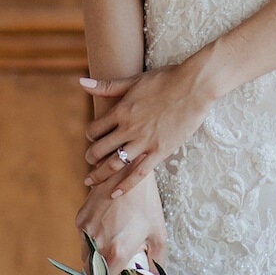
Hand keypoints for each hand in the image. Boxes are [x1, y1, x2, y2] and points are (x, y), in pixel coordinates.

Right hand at [79, 169, 167, 274]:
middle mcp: (97, 244)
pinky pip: (82, 238)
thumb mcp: (158, 233)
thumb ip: (157, 261)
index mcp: (117, 251)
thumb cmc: (146, 203)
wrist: (127, 172)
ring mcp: (86, 231)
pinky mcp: (80, 219)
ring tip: (111, 247)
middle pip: (92, 272)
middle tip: (114, 269)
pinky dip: (91, 239)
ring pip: (85, 255)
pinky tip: (106, 228)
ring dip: (95, 257)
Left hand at [80, 59, 215, 203]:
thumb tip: (81, 82)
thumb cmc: (165, 80)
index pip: (95, 129)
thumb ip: (107, 86)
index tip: (93, 139)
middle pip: (100, 149)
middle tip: (89, 162)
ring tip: (92, 181)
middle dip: (91, 157)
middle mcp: (129, 128)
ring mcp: (144, 141)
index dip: (90, 136)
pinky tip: (114, 194)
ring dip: (100, 174)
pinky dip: (125, 185)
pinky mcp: (160, 151)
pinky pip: (139, 173)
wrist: (194, 86)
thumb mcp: (134, 80)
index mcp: (121, 110)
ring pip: (114, 163)